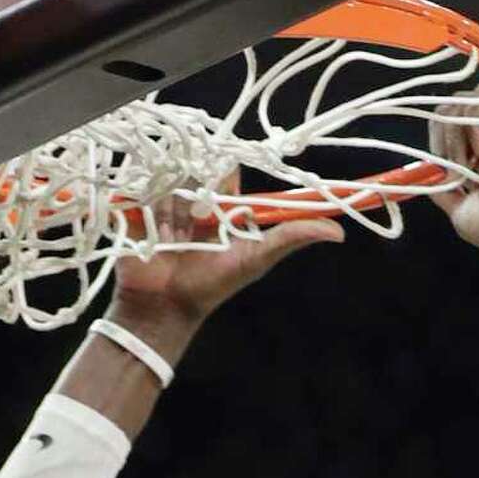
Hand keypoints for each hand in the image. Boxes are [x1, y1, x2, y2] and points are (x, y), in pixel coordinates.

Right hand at [110, 187, 343, 351]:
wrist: (162, 309)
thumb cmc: (211, 286)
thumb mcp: (256, 258)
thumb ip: (292, 238)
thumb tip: (339, 232)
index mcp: (224, 208)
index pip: (227, 170)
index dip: (225, 170)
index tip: (223, 184)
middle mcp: (195, 202)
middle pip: (196, 168)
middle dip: (196, 189)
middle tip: (198, 220)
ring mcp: (165, 205)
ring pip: (170, 179)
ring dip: (173, 205)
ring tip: (176, 237)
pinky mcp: (139, 210)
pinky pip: (144, 189)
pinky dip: (150, 206)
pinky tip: (157, 232)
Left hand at [429, 97, 478, 259]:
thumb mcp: (460, 209)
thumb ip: (443, 189)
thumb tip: (428, 175)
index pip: (451, 123)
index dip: (438, 139)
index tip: (443, 168)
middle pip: (454, 106)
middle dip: (445, 134)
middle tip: (456, 166)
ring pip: (466, 100)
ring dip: (457, 132)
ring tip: (470, 162)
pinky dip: (473, 121)